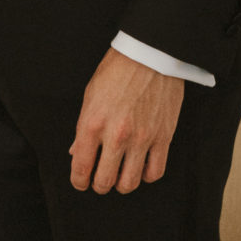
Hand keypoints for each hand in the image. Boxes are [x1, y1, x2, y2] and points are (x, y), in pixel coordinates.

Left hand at [69, 47, 183, 194]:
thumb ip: (83, 128)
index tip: (81, 182)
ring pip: (130, 183)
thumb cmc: (117, 71)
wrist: (150, 54)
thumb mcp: (90, 95)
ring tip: (120, 176)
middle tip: (99, 181)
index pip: (81, 168)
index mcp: (92, 123)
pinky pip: (155, 172)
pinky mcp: (163, 137)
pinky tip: (141, 167)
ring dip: (122, 184)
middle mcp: (116, 135)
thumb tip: (76, 152)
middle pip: (105, 181)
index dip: (78, 181)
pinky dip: (146, 176)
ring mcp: (142, 138)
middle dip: (99, 186)